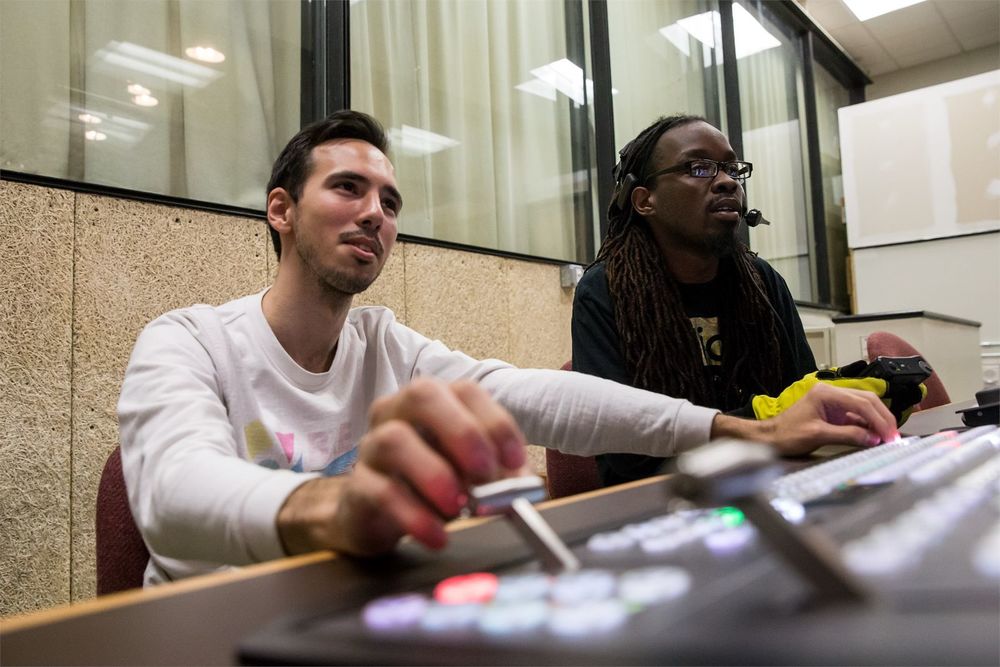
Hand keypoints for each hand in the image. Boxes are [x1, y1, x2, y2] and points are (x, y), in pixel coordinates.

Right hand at [277, 378, 527, 556]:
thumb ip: (496, 475)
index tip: (515, 461)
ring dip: (435, 474)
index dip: (495, 423)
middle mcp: (398, 412)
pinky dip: (415, 516)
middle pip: (423, 394)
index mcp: (434, 402)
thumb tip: (522, 486)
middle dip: (461, 432)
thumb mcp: (468, 474)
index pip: (465, 391)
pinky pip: (382, 491)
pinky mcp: (357, 485)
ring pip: (395, 440)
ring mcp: (373, 445)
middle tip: (484, 472)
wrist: (374, 515)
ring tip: (458, 506)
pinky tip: (437, 535)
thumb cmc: (427, 484)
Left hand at [713, 382, 898, 455]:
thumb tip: (874, 438)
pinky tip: (876, 436)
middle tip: (894, 437)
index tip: (890, 436)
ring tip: (889, 438)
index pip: (861, 403)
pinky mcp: (833, 412)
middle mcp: (831, 393)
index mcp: (826, 393)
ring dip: (878, 421)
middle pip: (867, 401)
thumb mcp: (817, 435)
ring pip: (864, 407)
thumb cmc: (786, 435)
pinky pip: (856, 416)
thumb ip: (847, 435)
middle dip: (883, 418)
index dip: (879, 419)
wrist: (769, 438)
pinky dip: (868, 425)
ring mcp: (833, 402)